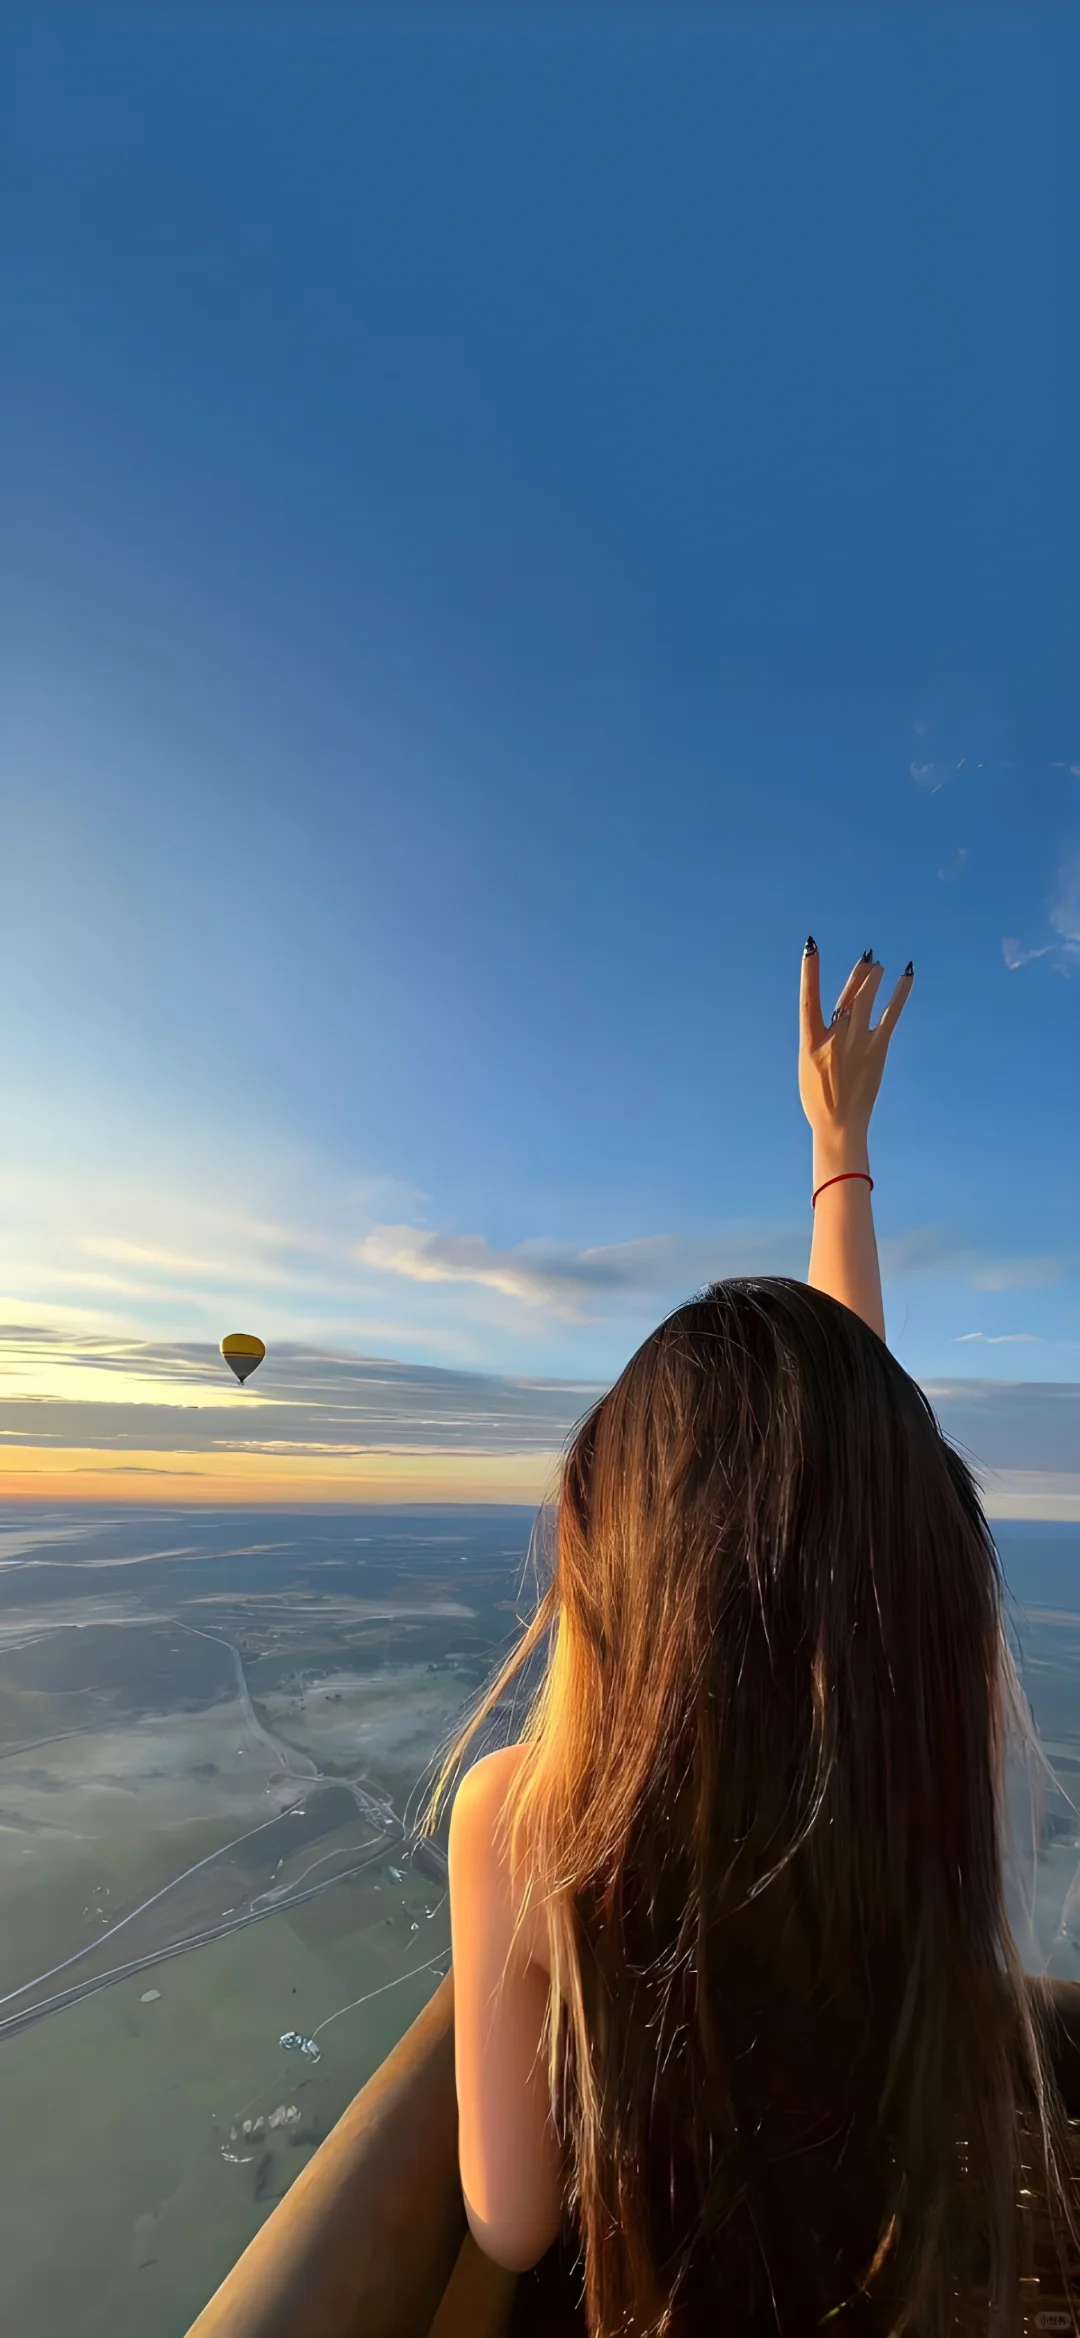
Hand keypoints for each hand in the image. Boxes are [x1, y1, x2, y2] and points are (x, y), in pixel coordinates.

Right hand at [799, 942, 912, 1157]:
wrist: (839, 1123)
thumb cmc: (820, 1098)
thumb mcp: (809, 1065)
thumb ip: (822, 1037)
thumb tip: (839, 1013)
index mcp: (810, 1042)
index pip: (808, 999)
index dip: (809, 972)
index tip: (811, 947)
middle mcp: (834, 1037)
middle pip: (846, 996)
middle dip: (857, 975)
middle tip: (866, 958)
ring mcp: (857, 1041)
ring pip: (867, 998)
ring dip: (873, 978)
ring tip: (878, 964)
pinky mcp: (878, 1048)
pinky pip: (891, 1014)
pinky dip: (900, 993)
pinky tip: (907, 975)